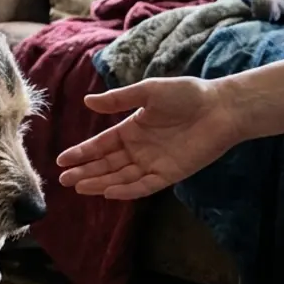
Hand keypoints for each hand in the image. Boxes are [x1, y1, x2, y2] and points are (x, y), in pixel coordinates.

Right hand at [56, 77, 244, 199]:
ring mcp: (153, 163)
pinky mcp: (169, 174)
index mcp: (131, 130)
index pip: (101, 145)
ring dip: (100, 183)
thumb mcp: (148, 91)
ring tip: (79, 187)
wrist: (221, 108)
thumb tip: (87, 101)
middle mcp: (139, 149)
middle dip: (85, 171)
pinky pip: (144, 186)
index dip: (82, 152)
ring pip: (120, 177)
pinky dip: (126, 190)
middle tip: (63, 179)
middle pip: (106, 164)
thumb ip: (119, 100)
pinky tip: (108, 192)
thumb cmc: (186, 94)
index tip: (62, 160)